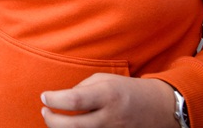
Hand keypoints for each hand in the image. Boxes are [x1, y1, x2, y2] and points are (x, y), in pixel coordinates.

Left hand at [40, 75, 174, 127]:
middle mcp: (110, 117)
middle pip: (72, 126)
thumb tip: (60, 101)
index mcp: (108, 95)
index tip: (44, 96)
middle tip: (44, 110)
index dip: (54, 100)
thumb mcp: (105, 79)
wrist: (158, 109)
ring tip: (55, 119)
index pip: (74, 100)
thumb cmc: (126, 90)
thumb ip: (81, 89)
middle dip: (51, 120)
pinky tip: (70, 126)